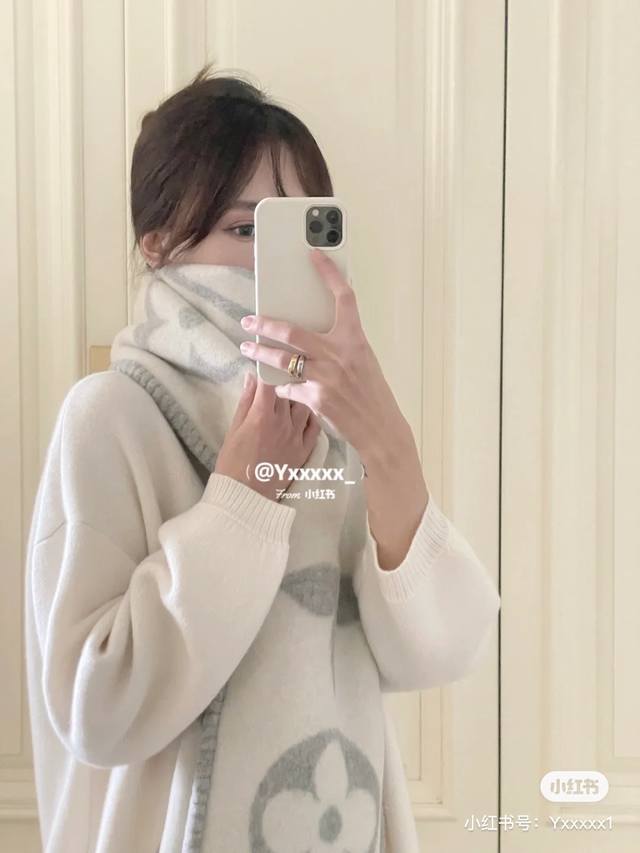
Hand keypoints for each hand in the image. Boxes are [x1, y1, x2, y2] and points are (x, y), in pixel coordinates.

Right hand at [214, 372, 320, 501]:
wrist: (246, 496)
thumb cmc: (233, 462)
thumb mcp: (234, 428)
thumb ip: (245, 401)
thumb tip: (251, 378)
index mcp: (262, 414)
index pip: (271, 381)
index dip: (270, 367)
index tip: (268, 359)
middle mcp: (283, 422)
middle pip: (290, 389)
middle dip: (285, 378)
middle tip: (283, 371)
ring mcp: (296, 435)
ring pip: (305, 404)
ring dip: (299, 395)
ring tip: (294, 392)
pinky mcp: (305, 449)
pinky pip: (314, 426)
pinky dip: (310, 415)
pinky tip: (305, 412)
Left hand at [238, 248, 410, 466]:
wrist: (380, 428)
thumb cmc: (372, 394)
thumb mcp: (363, 361)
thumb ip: (341, 345)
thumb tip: (314, 334)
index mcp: (354, 340)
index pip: (344, 298)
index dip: (329, 273)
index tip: (314, 255)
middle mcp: (339, 355)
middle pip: (292, 331)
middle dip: (265, 324)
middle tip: (248, 320)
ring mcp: (325, 377)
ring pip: (281, 360)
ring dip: (260, 353)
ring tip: (248, 348)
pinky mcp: (315, 399)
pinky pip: (288, 388)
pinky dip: (282, 387)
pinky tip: (280, 387)